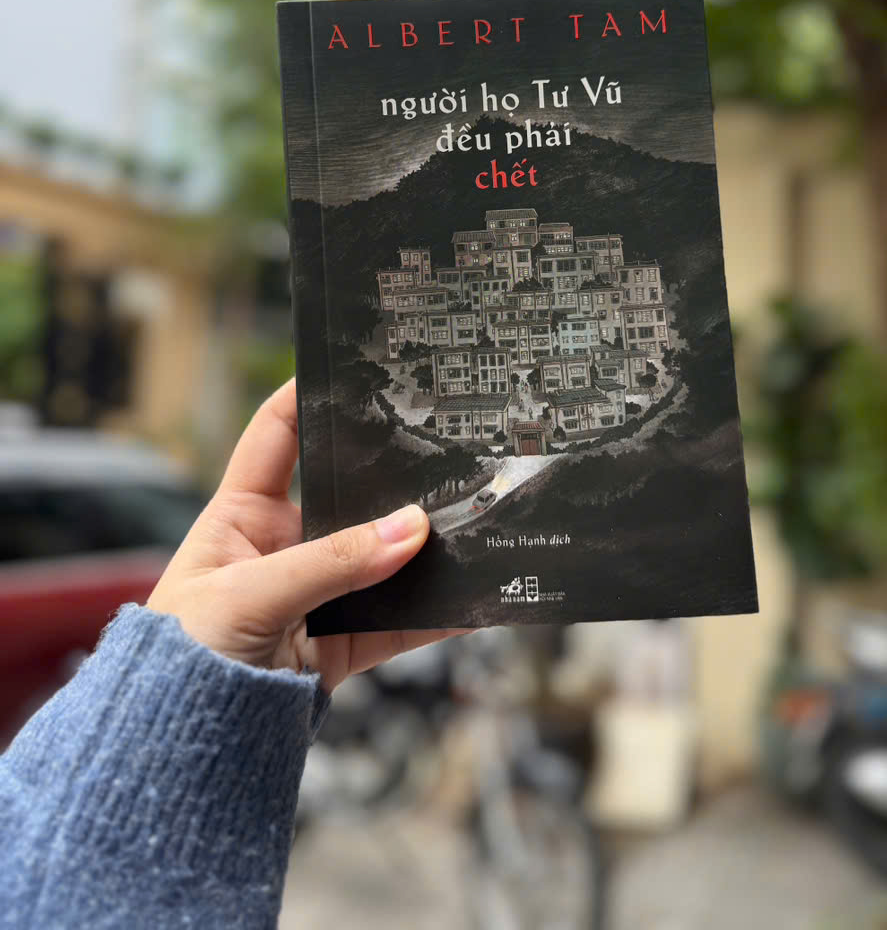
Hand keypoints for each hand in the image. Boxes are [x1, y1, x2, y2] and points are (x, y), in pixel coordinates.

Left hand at [148, 378, 458, 687]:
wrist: (176, 755)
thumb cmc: (177, 662)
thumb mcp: (249, 596)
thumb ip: (332, 564)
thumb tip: (412, 528)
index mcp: (240, 517)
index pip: (276, 436)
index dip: (308, 396)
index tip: (355, 367)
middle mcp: (282, 549)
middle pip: (346, 497)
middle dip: (390, 480)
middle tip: (442, 450)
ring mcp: (314, 597)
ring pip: (381, 560)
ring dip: (423, 550)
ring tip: (474, 525)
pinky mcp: (338, 646)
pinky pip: (397, 622)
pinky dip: (437, 613)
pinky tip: (474, 598)